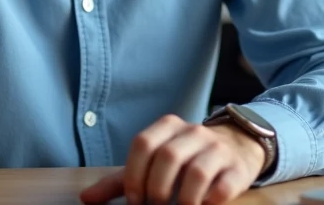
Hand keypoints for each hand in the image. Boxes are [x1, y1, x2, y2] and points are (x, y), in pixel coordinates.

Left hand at [79, 115, 266, 204]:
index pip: (143, 144)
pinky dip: (209, 202)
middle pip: (167, 157)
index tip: (135, 199)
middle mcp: (194, 132)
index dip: (134, 175)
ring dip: (182, 200)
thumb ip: (122, 180)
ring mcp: (218, 149)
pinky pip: (222, 187)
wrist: (237, 145)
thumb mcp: (155, 162)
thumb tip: (86, 197)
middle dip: (156, 189)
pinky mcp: (238, 168)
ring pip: (196, 172)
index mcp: (168, 127)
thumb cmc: (186, 158)